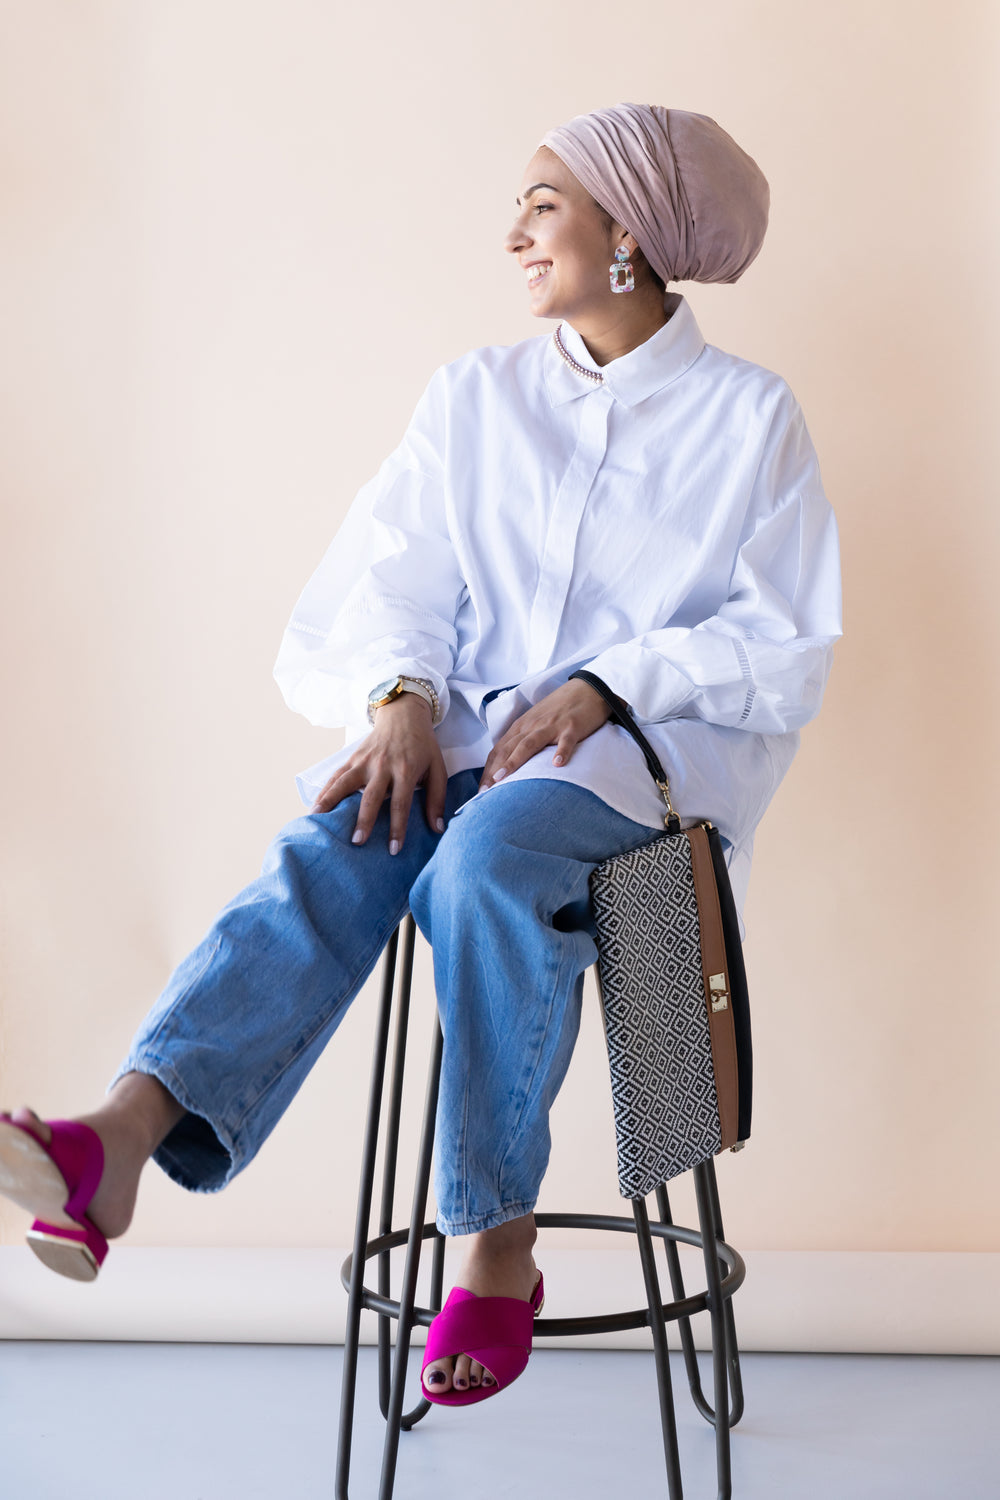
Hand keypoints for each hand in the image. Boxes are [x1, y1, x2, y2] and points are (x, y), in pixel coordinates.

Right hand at [311, 694, 446, 852]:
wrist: (404, 715)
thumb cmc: (423, 747)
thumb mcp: (438, 769)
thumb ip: (437, 799)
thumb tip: (438, 829)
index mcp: (406, 770)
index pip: (401, 803)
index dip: (398, 828)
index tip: (394, 850)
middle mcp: (383, 766)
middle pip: (372, 796)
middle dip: (364, 820)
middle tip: (357, 842)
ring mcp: (365, 761)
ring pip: (345, 783)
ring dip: (332, 802)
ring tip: (319, 821)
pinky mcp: (353, 758)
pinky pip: (336, 776)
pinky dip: (324, 791)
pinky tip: (314, 807)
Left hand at [479, 679, 611, 790]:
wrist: (587, 689)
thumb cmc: (560, 709)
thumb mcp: (537, 723)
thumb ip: (524, 740)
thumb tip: (509, 764)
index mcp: (522, 726)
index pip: (499, 749)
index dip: (488, 769)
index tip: (482, 790)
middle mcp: (532, 726)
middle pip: (509, 748)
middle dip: (494, 770)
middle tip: (485, 792)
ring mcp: (552, 726)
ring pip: (529, 744)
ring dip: (515, 761)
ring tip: (504, 779)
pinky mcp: (572, 727)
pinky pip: (565, 741)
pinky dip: (561, 752)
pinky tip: (557, 765)